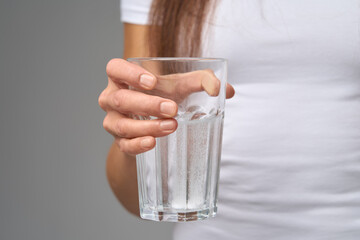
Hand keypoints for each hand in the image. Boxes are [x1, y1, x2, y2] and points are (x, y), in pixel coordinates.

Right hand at [99, 58, 234, 154]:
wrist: (154, 125)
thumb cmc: (164, 97)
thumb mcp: (181, 86)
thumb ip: (202, 81)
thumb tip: (226, 90)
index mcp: (123, 78)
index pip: (114, 69)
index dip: (129, 74)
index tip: (153, 82)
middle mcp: (112, 99)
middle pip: (120, 99)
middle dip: (147, 104)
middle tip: (172, 109)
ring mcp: (113, 122)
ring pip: (122, 125)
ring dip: (147, 126)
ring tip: (171, 126)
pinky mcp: (121, 142)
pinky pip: (124, 145)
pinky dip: (138, 145)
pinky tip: (152, 142)